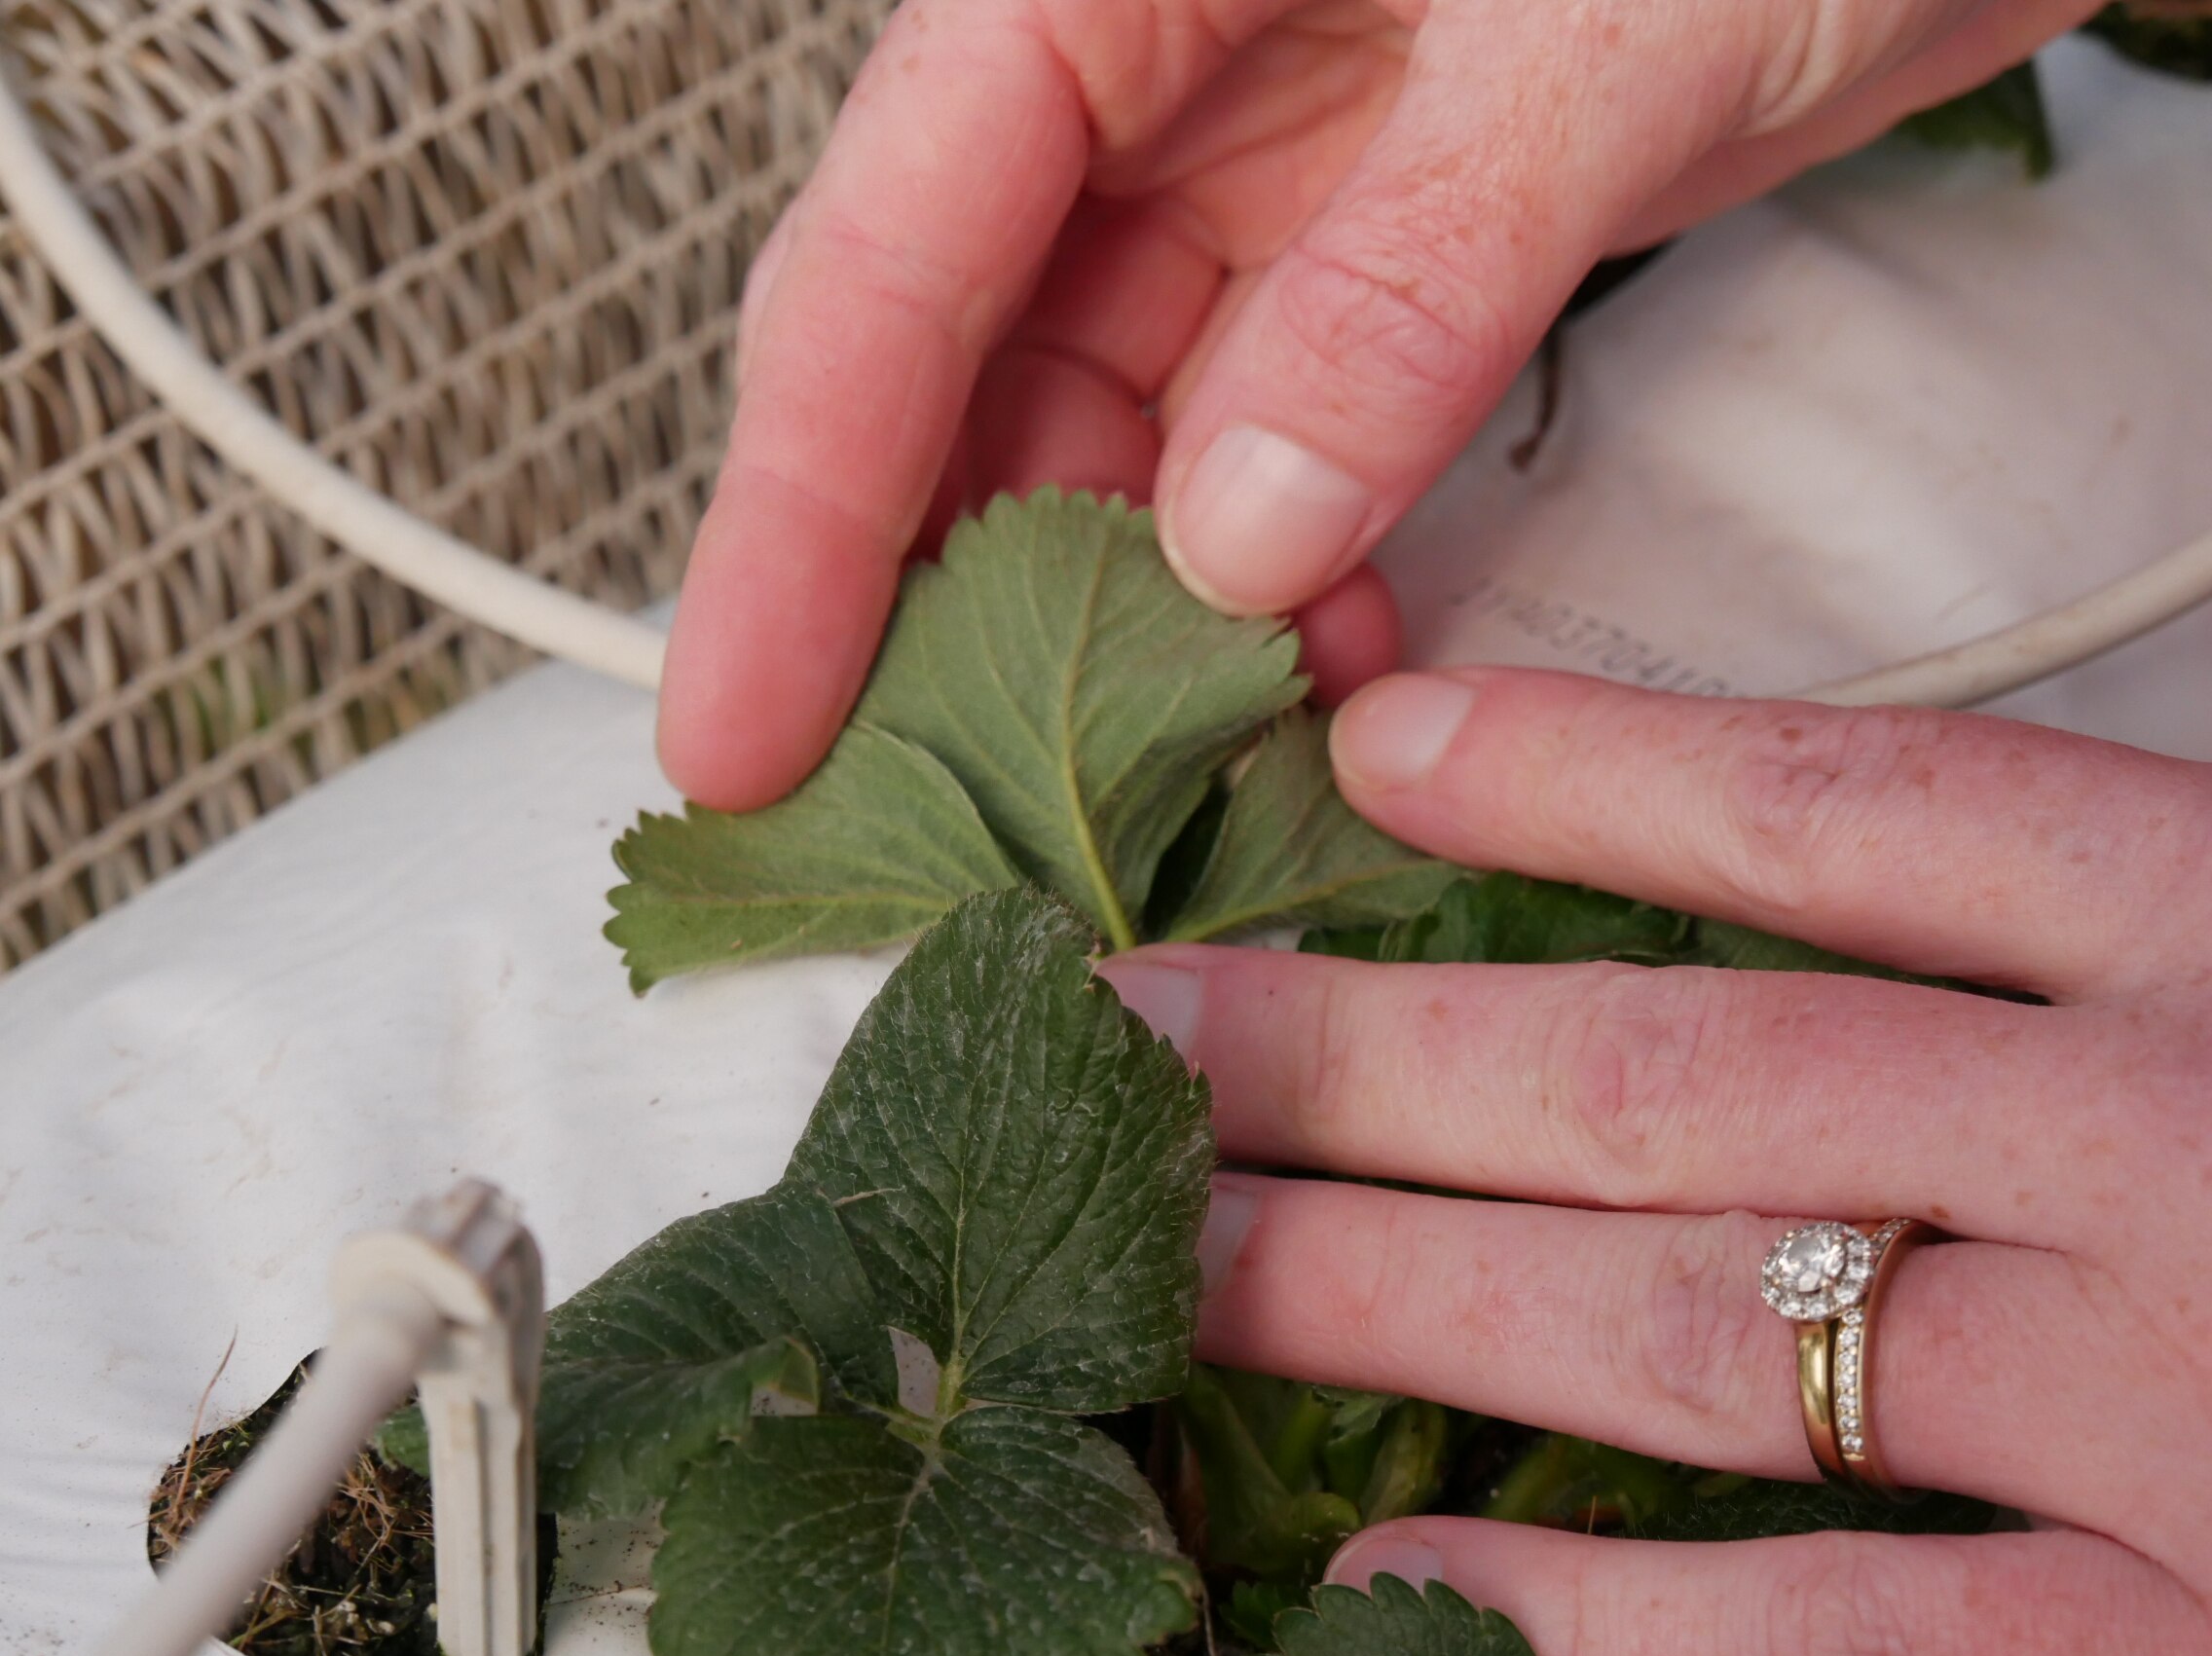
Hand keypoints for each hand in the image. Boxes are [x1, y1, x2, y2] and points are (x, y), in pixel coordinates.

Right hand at [657, 0, 2099, 808]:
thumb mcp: (1590, 39)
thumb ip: (1402, 288)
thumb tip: (1235, 544)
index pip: (883, 266)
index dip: (791, 524)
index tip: (738, 737)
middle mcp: (1140, 64)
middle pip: (961, 373)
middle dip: (946, 606)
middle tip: (934, 814)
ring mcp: (1254, 160)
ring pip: (1114, 431)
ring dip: (1143, 620)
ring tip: (1170, 776)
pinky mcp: (1367, 240)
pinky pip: (1268, 439)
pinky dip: (1283, 576)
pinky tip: (1325, 676)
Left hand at [1098, 669, 2211, 1654]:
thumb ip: (2073, 965)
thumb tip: (1790, 938)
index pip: (1850, 821)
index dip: (1588, 778)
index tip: (1371, 758)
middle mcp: (2173, 1151)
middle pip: (1677, 1074)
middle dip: (1362, 1059)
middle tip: (1132, 1034)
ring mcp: (2169, 1415)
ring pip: (1681, 1322)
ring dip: (1387, 1290)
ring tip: (1177, 1259)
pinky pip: (1826, 1638)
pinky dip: (1588, 1608)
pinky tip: (1404, 1567)